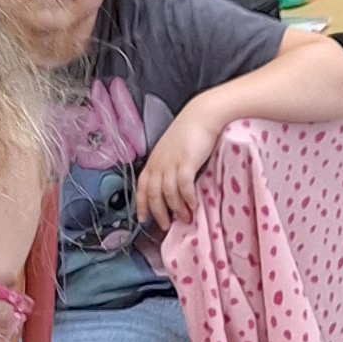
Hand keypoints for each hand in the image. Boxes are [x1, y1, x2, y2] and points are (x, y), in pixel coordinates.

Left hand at [135, 112, 226, 231]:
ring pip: (168, 193)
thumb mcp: (171, 151)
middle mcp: (159, 163)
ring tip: (185, 219)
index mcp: (154, 161)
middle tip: (166, 226)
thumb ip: (168, 167)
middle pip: (153, 194)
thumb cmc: (189, 132)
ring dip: (177, 209)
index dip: (141, 204)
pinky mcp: (186, 162)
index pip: (142, 186)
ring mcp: (172, 163)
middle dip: (159, 213)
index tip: (142, 219)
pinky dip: (187, 198)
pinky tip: (193, 205)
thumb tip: (172, 188)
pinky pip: (184, 186)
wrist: (201, 116)